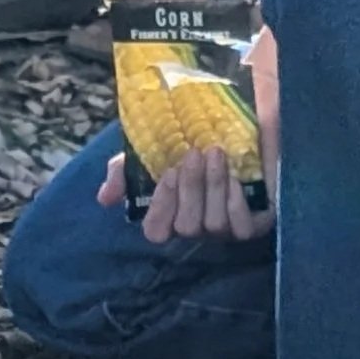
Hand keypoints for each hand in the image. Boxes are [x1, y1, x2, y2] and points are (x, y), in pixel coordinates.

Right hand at [97, 148, 271, 244]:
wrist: (241, 126)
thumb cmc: (193, 140)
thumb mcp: (152, 150)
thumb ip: (125, 171)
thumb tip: (105, 198)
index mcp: (171, 212)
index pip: (156, 232)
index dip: (160, 207)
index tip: (167, 172)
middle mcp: (197, 225)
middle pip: (186, 227)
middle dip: (190, 190)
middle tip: (194, 154)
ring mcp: (225, 228)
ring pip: (214, 225)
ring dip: (213, 187)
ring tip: (216, 154)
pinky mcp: (254, 225)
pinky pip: (242, 228)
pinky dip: (236, 203)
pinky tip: (235, 177)